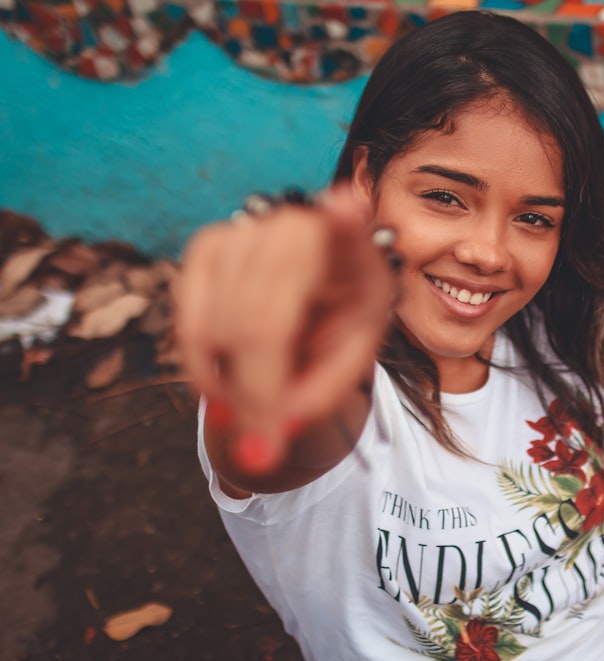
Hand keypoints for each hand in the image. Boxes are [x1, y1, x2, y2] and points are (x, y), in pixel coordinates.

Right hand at [173, 183, 395, 472]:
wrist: (312, 289)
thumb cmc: (340, 324)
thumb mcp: (350, 360)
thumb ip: (322, 393)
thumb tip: (272, 432)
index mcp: (354, 252)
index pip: (347, 230)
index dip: (343, 221)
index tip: (345, 206)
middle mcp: (298, 228)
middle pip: (261, 324)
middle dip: (257, 397)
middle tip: (263, 454)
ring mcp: (246, 231)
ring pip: (218, 331)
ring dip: (232, 388)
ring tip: (259, 407)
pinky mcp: (208, 244)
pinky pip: (190, 324)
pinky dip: (203, 368)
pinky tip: (227, 382)